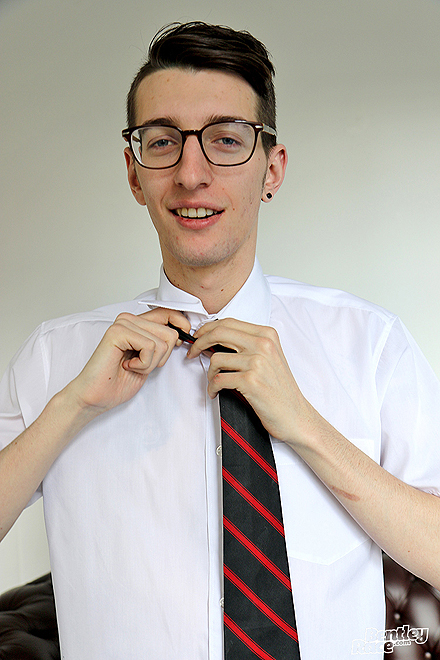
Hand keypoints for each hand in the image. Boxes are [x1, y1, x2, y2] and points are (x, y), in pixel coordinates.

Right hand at [66, 308, 190, 414]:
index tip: (181, 343)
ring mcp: (122, 324)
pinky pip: (150, 347)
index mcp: (137, 323)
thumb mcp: (149, 360)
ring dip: (151, 363)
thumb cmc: (118, 381)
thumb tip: (182, 333)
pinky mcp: (118, 332)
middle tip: (141, 365)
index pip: (170, 313)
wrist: (95, 397)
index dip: (181, 327)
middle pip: (171, 333)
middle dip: (162, 358)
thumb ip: (161, 343)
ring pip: (163, 341)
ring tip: (131, 366)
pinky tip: (126, 365)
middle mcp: (129, 319)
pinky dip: (143, 364)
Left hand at [187, 318, 315, 444]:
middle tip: (193, 352)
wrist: (295, 415)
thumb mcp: (269, 357)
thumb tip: (215, 339)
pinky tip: (215, 392)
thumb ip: (247, 344)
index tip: (198, 337)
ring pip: (216, 358)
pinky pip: (219, 379)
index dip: (208, 329)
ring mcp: (257, 362)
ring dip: (209, 373)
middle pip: (218, 333)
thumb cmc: (281, 389)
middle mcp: (263, 344)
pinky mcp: (251, 381)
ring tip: (214, 382)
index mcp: (267, 334)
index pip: (228, 322)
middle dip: (199, 342)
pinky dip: (212, 387)